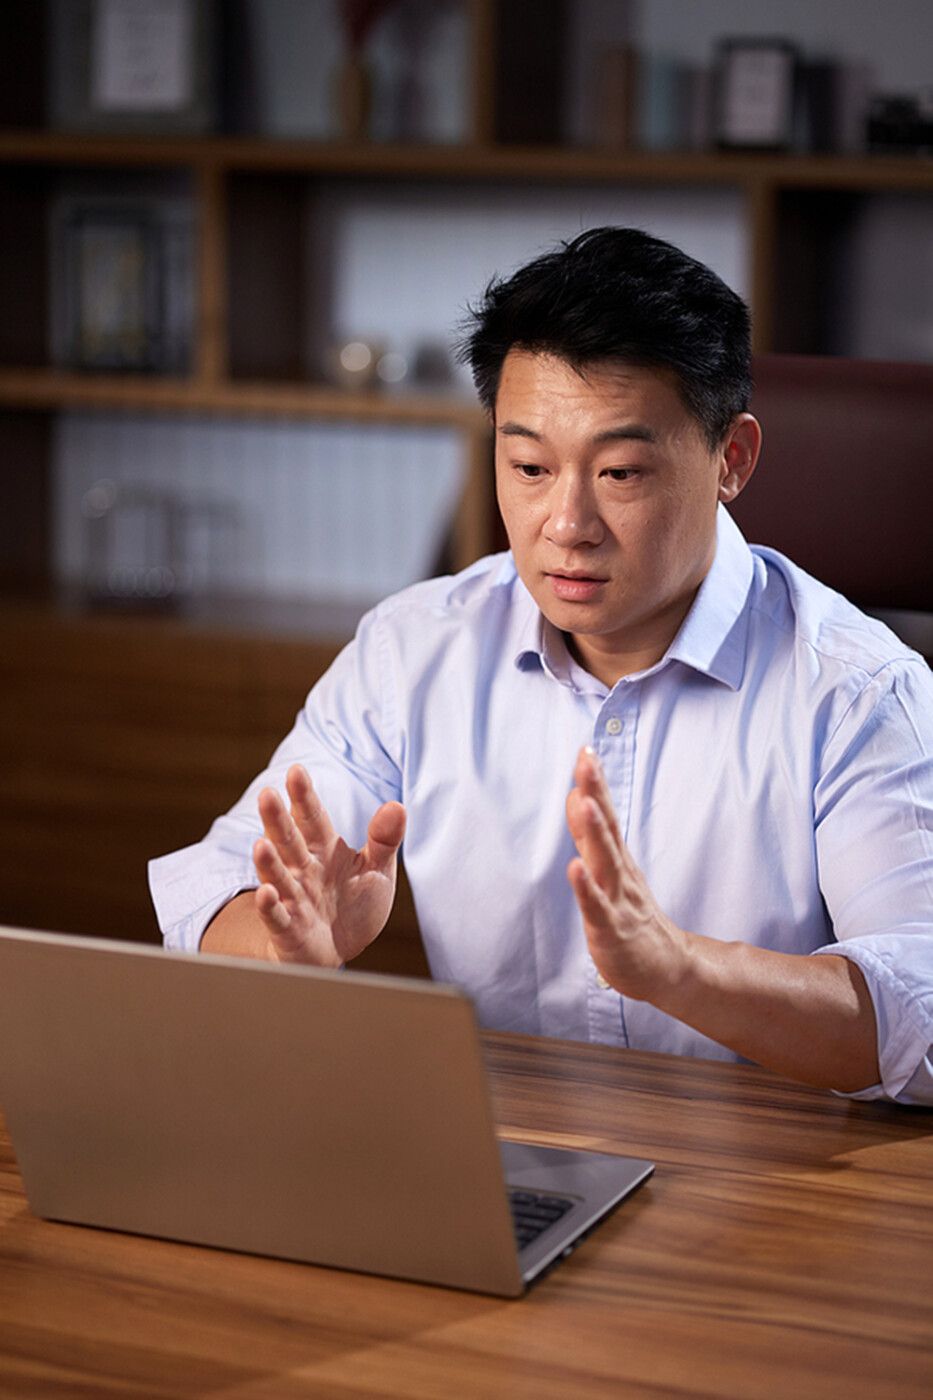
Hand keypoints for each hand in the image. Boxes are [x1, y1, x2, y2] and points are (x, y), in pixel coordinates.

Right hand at [252, 764, 405, 966]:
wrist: (338, 949)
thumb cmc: (353, 905)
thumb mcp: (377, 870)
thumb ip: (384, 840)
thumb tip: (397, 805)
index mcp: (325, 850)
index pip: (313, 818)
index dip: (304, 796)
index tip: (297, 771)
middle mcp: (303, 869)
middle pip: (288, 840)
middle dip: (277, 819)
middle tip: (266, 794)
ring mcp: (293, 898)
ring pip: (277, 876)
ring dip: (268, 861)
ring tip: (260, 843)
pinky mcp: (288, 928)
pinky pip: (277, 916)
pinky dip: (270, 906)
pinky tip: (266, 893)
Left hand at [566, 746, 685, 1000]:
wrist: (668, 969)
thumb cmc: (632, 917)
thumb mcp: (611, 870)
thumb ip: (592, 833)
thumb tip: (577, 795)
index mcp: (618, 858)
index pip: (606, 813)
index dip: (596, 783)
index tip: (586, 750)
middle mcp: (619, 873)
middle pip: (606, 827)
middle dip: (596, 792)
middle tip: (587, 760)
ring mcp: (617, 900)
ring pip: (604, 861)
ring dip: (593, 831)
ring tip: (583, 801)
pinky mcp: (611, 929)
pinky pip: (597, 906)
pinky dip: (585, 888)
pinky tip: (575, 868)